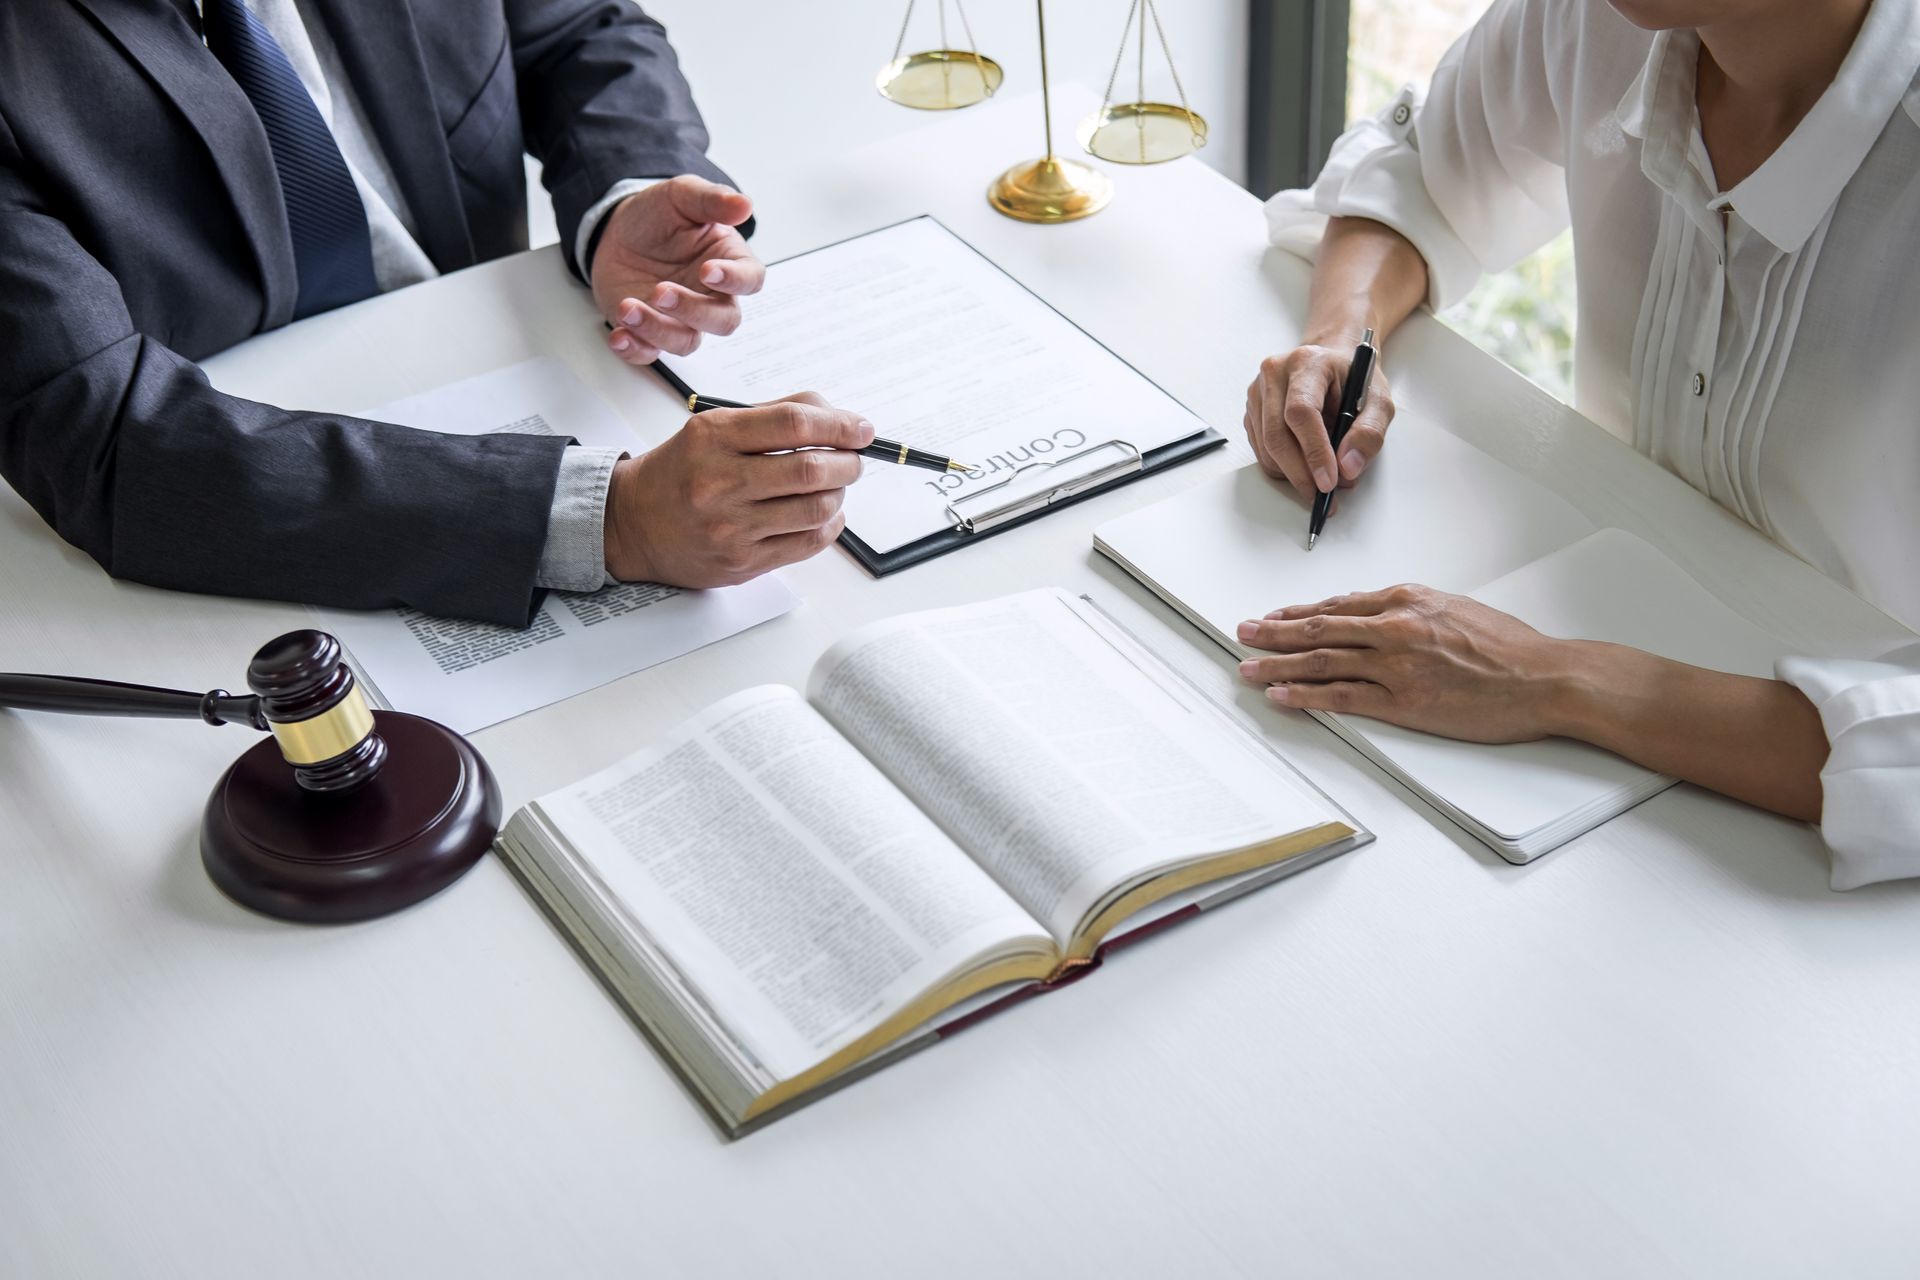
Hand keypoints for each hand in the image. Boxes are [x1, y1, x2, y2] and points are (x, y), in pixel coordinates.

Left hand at [590, 176, 763, 364]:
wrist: (617, 231)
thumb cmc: (658, 216)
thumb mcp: (683, 196)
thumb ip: (712, 200)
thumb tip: (744, 204)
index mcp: (729, 263)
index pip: (750, 280)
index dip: (735, 280)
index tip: (708, 271)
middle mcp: (711, 297)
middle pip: (722, 320)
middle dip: (693, 310)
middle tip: (661, 291)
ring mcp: (681, 319)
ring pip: (686, 341)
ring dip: (657, 330)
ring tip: (628, 307)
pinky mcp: (650, 333)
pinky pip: (648, 353)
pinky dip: (634, 350)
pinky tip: (618, 335)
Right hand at [604, 393, 872, 586]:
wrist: (632, 524)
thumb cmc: (680, 472)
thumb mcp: (713, 429)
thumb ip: (773, 416)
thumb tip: (838, 418)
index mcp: (713, 437)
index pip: (794, 424)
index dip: (839, 425)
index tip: (860, 429)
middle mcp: (720, 481)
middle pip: (811, 469)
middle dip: (847, 462)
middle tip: (853, 459)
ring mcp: (731, 526)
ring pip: (815, 509)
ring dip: (839, 494)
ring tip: (835, 486)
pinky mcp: (742, 561)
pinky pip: (807, 543)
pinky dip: (829, 525)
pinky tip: (824, 514)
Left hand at [1235, 584, 1582, 743]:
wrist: (1543, 677)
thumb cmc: (1508, 647)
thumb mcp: (1453, 608)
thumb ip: (1408, 609)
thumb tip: (1369, 611)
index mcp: (1407, 600)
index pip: (1338, 606)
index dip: (1300, 612)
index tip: (1275, 615)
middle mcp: (1394, 627)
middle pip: (1318, 628)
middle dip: (1274, 631)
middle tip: (1243, 633)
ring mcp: (1396, 665)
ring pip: (1321, 662)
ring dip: (1277, 664)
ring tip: (1248, 667)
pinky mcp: (1403, 702)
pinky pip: (1342, 698)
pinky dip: (1306, 697)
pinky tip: (1281, 696)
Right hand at [1243, 340, 1394, 500]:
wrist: (1332, 360)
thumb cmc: (1353, 377)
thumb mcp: (1378, 400)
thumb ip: (1369, 433)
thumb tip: (1347, 467)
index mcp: (1307, 363)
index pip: (1301, 412)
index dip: (1314, 451)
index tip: (1328, 482)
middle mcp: (1274, 374)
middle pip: (1277, 436)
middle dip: (1302, 474)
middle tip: (1325, 496)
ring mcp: (1257, 393)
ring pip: (1266, 450)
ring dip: (1294, 474)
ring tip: (1323, 478)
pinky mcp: (1252, 412)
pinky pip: (1262, 452)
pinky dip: (1284, 468)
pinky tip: (1306, 464)